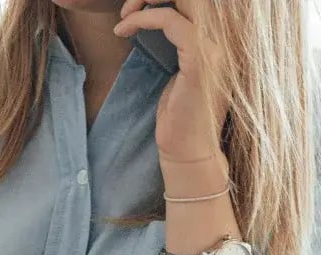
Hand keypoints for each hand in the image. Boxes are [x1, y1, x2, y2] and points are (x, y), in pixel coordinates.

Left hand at [115, 0, 228, 164]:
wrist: (187, 150)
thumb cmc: (177, 114)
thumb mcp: (174, 68)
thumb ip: (172, 41)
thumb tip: (153, 17)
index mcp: (216, 38)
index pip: (197, 0)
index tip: (134, 9)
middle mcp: (221, 38)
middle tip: (127, 9)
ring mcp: (214, 48)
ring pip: (187, 0)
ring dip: (147, 1)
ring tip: (123, 18)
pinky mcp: (200, 62)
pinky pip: (172, 22)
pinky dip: (144, 19)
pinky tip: (124, 30)